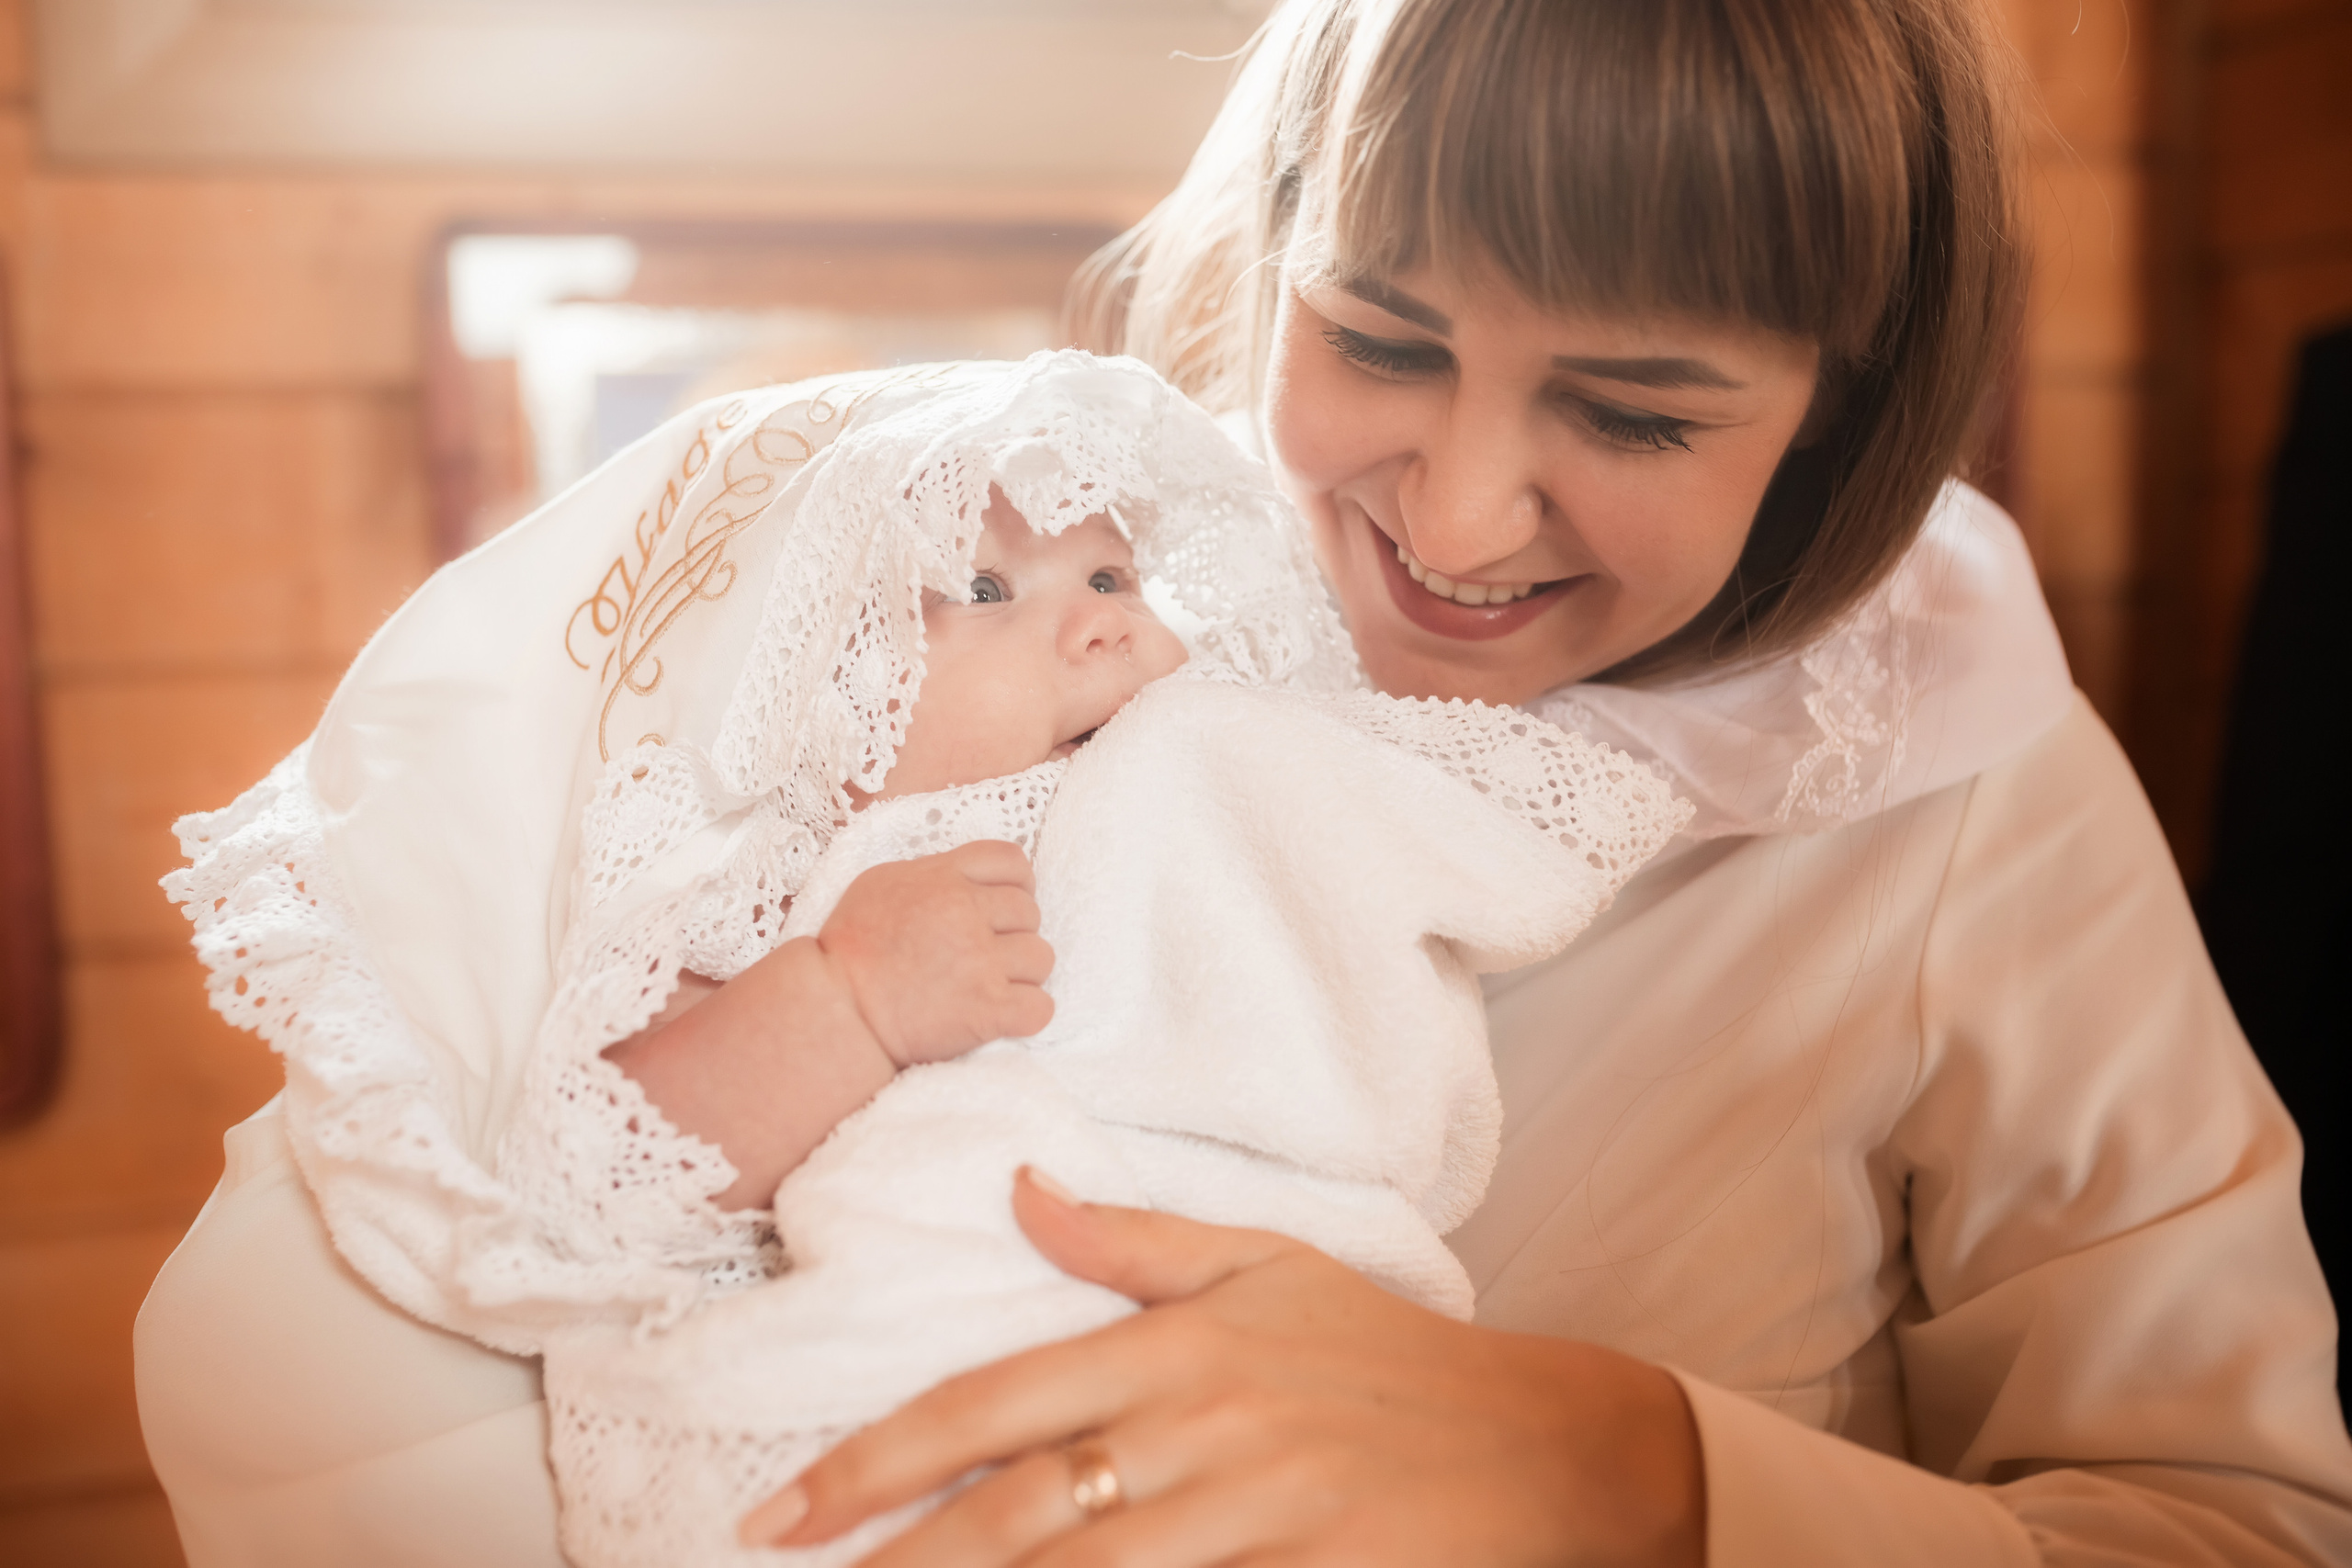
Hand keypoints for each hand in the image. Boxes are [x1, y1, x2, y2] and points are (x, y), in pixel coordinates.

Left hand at [741, 1170, 1705, 1566]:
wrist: (1538, 1446)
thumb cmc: (1385, 1357)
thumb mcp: (1266, 1266)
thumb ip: (1132, 1239)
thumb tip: (1018, 1187)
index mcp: (1178, 1345)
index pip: (992, 1404)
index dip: (877, 1462)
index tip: (784, 1510)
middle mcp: (1203, 1428)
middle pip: (1014, 1511)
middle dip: (890, 1560)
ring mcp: (1256, 1514)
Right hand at [818, 840, 1054, 1066]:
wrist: (836, 1008)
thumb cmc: (848, 948)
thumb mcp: (880, 883)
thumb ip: (930, 874)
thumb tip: (963, 877)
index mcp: (944, 877)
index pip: (1011, 861)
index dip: (1016, 885)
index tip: (1002, 908)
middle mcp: (967, 912)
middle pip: (1030, 912)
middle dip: (1014, 934)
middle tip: (986, 956)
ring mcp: (980, 962)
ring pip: (1041, 957)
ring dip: (1023, 974)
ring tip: (991, 986)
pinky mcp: (987, 1009)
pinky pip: (1040, 1007)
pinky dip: (1028, 1013)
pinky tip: (1003, 1015)